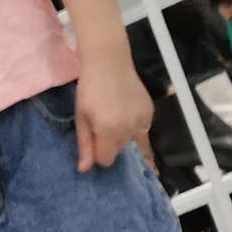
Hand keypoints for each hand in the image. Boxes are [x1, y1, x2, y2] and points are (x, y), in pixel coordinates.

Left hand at [71, 43, 152, 170]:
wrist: (109, 62)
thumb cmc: (89, 89)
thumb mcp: (81, 117)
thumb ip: (85, 145)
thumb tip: (85, 170)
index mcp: (108, 131)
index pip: (107, 160)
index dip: (99, 152)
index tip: (94, 138)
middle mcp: (128, 130)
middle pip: (119, 151)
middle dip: (110, 142)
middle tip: (103, 121)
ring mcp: (142, 121)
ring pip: (132, 142)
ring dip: (124, 135)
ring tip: (116, 115)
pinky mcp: (150, 113)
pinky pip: (143, 130)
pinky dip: (135, 126)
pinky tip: (127, 112)